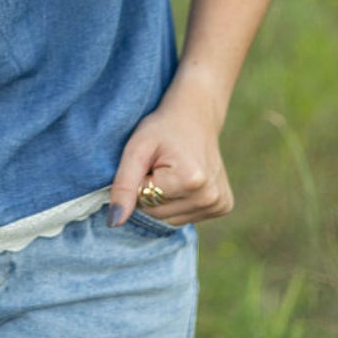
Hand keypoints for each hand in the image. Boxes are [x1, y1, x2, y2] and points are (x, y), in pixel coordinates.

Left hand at [108, 72, 233, 227]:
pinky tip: (185, 180)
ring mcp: (219, 203)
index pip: (144, 203)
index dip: (139, 182)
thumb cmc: (163, 128)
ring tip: (172, 172)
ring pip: (170, 220)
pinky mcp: (223, 206)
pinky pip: (186, 217)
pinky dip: (179, 202)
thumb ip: (123, 186)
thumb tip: (114, 222)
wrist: (196, 115)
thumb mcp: (137, 149)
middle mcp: (210, 197)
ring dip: (164, 199)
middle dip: (151, 193)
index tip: (150, 162)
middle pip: (158, 215)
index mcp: (191, 181)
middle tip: (160, 166)